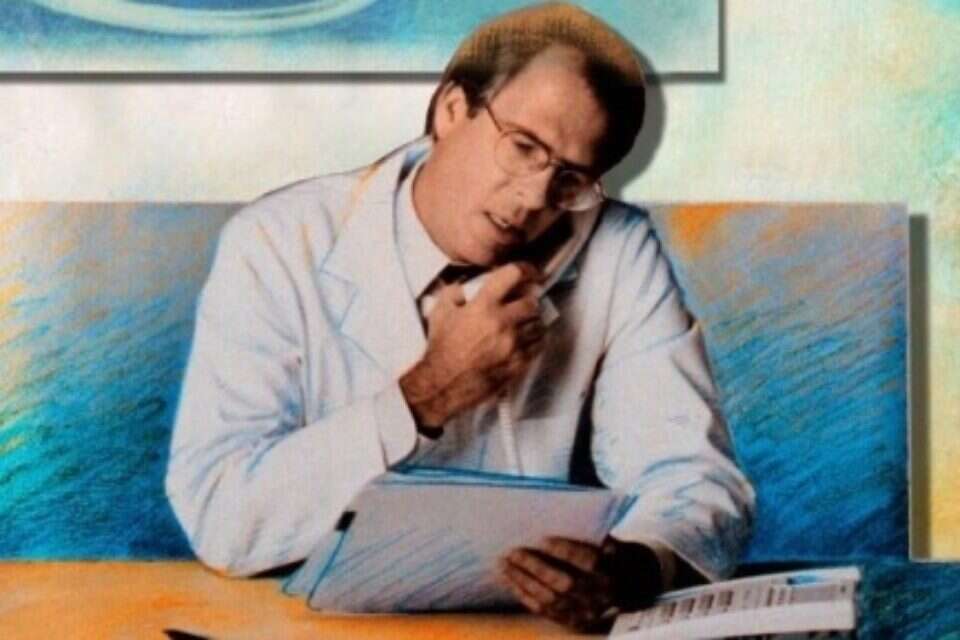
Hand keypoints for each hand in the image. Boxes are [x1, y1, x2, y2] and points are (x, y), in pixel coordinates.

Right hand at [400, 262, 546, 426]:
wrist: (443, 383)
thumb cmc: (441, 350)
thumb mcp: (440, 312)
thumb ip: (454, 292)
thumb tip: (465, 287)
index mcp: (483, 306)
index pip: (513, 275)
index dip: (525, 270)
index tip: (529, 273)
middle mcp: (501, 323)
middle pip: (532, 302)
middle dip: (528, 301)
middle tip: (524, 303)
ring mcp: (512, 344)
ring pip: (538, 325)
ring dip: (533, 321)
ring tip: (524, 323)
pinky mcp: (518, 363)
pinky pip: (538, 346)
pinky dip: (534, 341)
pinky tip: (525, 340)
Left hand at [498, 537, 661, 632]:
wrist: (631, 585)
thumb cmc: (611, 553)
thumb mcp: (609, 539)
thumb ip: (588, 533)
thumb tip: (553, 520)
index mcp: (614, 569)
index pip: (589, 562)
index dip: (566, 551)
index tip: (543, 539)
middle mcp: (603, 595)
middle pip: (566, 584)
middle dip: (536, 567)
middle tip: (513, 552)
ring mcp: (589, 612)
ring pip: (551, 600)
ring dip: (524, 581)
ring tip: (504, 564)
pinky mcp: (575, 623)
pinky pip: (546, 611)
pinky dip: (525, 595)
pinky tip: (510, 580)